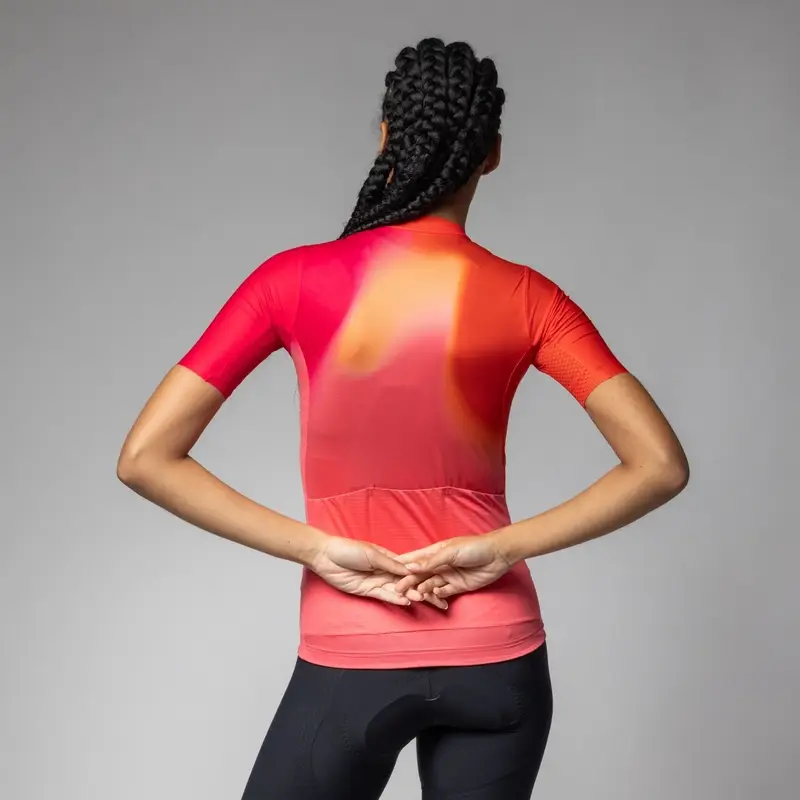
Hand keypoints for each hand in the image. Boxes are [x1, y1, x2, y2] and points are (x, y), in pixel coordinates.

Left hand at [309, 535, 447, 608]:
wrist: (326, 556)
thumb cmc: (349, 549)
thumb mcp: (372, 554)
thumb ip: (390, 563)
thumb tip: (409, 570)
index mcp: (389, 558)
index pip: (410, 568)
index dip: (424, 575)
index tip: (440, 579)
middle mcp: (386, 571)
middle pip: (408, 582)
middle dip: (424, 589)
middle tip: (440, 599)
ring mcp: (378, 581)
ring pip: (399, 591)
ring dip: (412, 595)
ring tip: (425, 599)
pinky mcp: (368, 591)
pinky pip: (385, 596)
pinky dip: (396, 599)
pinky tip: (407, 601)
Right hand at [394, 534, 511, 599]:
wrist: (498, 555)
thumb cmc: (474, 547)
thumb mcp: (450, 552)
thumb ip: (431, 562)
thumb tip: (410, 567)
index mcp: (435, 552)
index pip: (414, 559)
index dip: (402, 566)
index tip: (387, 571)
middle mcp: (439, 564)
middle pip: (420, 575)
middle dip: (409, 581)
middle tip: (398, 589)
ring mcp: (448, 575)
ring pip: (430, 585)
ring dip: (423, 590)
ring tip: (418, 595)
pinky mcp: (458, 586)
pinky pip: (444, 592)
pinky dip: (438, 595)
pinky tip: (436, 596)